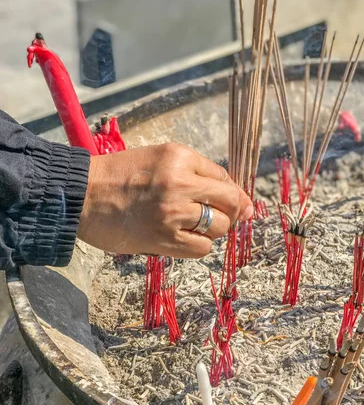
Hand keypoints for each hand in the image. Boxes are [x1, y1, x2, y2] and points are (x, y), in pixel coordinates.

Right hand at [78, 143, 252, 257]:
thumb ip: (197, 174)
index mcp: (180, 157)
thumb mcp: (160, 159)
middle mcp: (180, 182)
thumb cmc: (119, 176)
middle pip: (229, 202)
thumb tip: (241, 200)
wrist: (80, 195)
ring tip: (191, 226)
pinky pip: (202, 248)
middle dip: (232, 212)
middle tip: (220, 217)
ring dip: (213, 230)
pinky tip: (183, 238)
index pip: (224, 178)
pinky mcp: (164, 238)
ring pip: (219, 226)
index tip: (233, 203)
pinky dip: (198, 245)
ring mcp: (173, 211)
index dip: (233, 194)